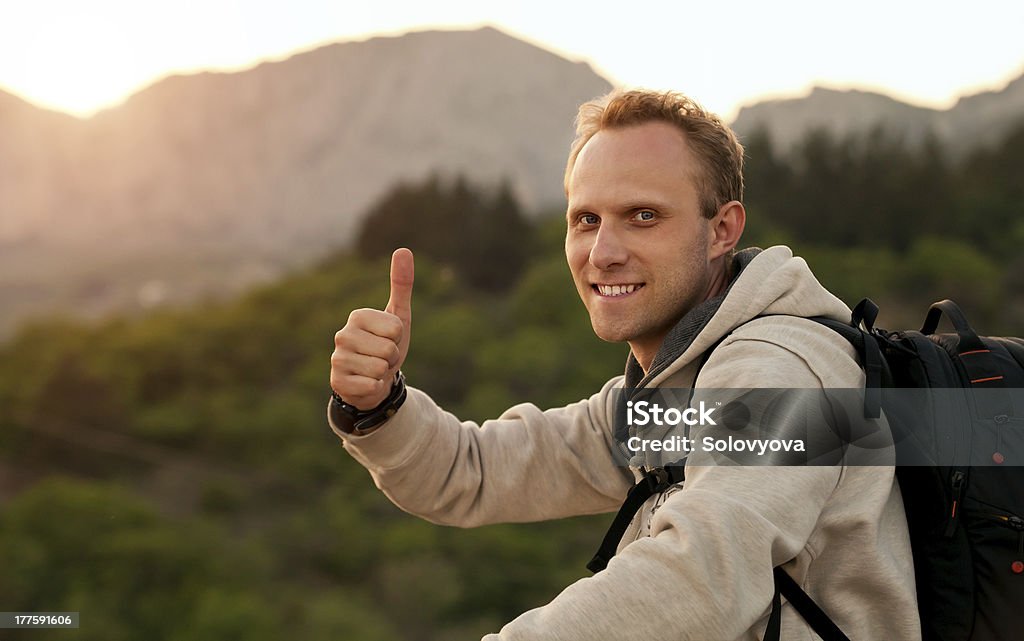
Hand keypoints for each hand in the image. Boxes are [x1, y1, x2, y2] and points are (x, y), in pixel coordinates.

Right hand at [330, 248, 413, 409]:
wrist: (373, 382)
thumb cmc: (386, 346)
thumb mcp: (399, 317)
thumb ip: (402, 284)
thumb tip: (403, 249)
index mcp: (358, 316)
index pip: (396, 328)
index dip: (398, 338)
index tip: (389, 340)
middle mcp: (342, 334)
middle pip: (389, 349)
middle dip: (392, 357)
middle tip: (382, 358)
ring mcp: (337, 359)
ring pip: (380, 368)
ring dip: (383, 373)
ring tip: (374, 370)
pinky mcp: (337, 382)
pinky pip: (371, 385)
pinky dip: (374, 387)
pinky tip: (366, 383)